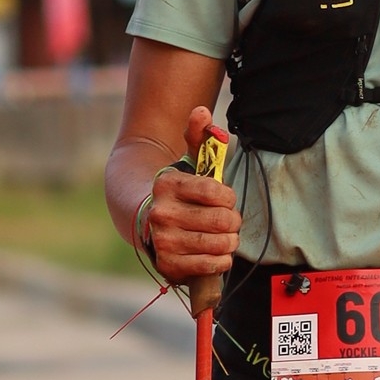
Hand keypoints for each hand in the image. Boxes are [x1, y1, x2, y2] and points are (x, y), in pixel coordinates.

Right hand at [139, 107, 241, 288]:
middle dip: (233, 221)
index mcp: (167, 184)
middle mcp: (161, 213)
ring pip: (218, 244)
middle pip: (221, 220)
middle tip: (229, 221)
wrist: (146, 221)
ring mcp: (163, 241)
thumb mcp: (187, 161)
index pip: (216, 192)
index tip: (225, 199)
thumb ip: (198, 136)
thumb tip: (202, 112)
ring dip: (230, 241)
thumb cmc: (179, 191)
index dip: (228, 197)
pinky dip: (221, 261)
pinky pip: (208, 266)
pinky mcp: (167, 265)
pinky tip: (219, 253)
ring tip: (226, 237)